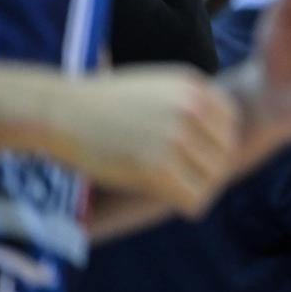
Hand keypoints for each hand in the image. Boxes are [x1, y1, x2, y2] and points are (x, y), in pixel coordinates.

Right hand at [60, 66, 240, 218]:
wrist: (60, 112)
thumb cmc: (105, 103)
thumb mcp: (159, 87)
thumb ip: (192, 105)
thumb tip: (228, 139)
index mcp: (194, 87)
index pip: (231, 124)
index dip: (216, 144)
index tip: (194, 156)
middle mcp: (191, 108)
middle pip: (226, 152)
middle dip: (210, 169)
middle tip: (187, 179)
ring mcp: (175, 137)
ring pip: (214, 177)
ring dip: (199, 188)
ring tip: (178, 189)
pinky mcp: (157, 167)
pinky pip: (194, 197)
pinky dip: (188, 204)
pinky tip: (174, 200)